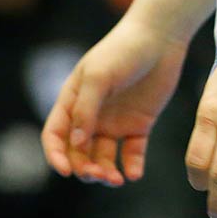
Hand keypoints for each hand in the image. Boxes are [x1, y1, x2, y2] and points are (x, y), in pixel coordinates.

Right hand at [41, 17, 189, 186]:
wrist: (161, 37)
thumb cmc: (123, 50)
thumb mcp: (99, 76)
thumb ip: (85, 110)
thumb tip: (75, 143)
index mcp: (73, 102)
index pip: (55, 136)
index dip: (56, 156)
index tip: (66, 171)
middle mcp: (91, 116)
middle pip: (79, 153)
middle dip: (84, 168)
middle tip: (98, 175)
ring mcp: (115, 121)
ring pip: (103, 158)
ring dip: (106, 172)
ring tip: (116, 179)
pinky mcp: (139, 124)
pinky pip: (132, 152)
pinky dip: (131, 166)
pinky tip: (134, 174)